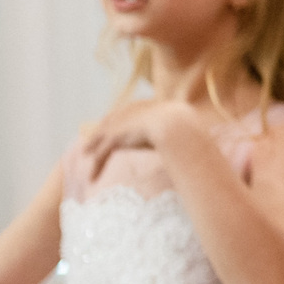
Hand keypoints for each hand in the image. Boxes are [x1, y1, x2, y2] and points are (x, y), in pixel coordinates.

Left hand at [81, 99, 198, 180]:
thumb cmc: (190, 129)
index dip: (122, 120)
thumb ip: (185, 133)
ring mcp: (124, 124)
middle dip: (101, 130)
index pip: (130, 111)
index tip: (116, 127)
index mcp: (150, 106)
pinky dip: (97, 166)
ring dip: (94, 148)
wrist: (179, 127)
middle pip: (112, 121)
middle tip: (93, 140)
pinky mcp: (116, 137)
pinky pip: (103, 153)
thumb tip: (198, 141)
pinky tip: (92, 177)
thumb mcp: (187, 128)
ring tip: (86, 155)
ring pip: (103, 137)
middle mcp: (132, 112)